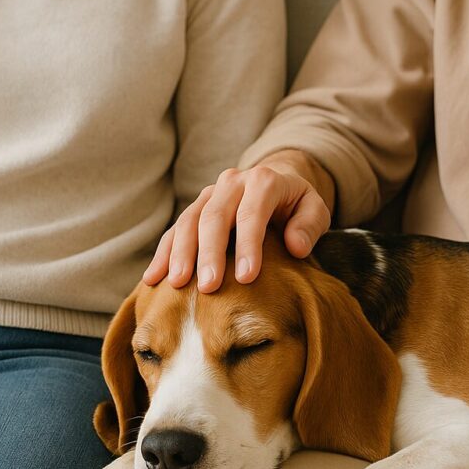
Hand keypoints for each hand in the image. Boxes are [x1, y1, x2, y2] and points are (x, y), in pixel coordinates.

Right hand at [143, 150, 333, 292]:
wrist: (275, 183)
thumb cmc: (297, 204)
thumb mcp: (315, 209)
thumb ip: (310, 225)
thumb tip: (294, 246)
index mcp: (263, 181)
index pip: (251, 213)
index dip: (248, 245)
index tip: (245, 277)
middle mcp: (231, 183)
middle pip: (214, 217)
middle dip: (209, 253)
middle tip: (208, 287)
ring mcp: (209, 195)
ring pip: (188, 221)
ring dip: (180, 254)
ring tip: (176, 285)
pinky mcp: (195, 210)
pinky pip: (174, 231)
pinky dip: (163, 255)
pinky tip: (153, 279)